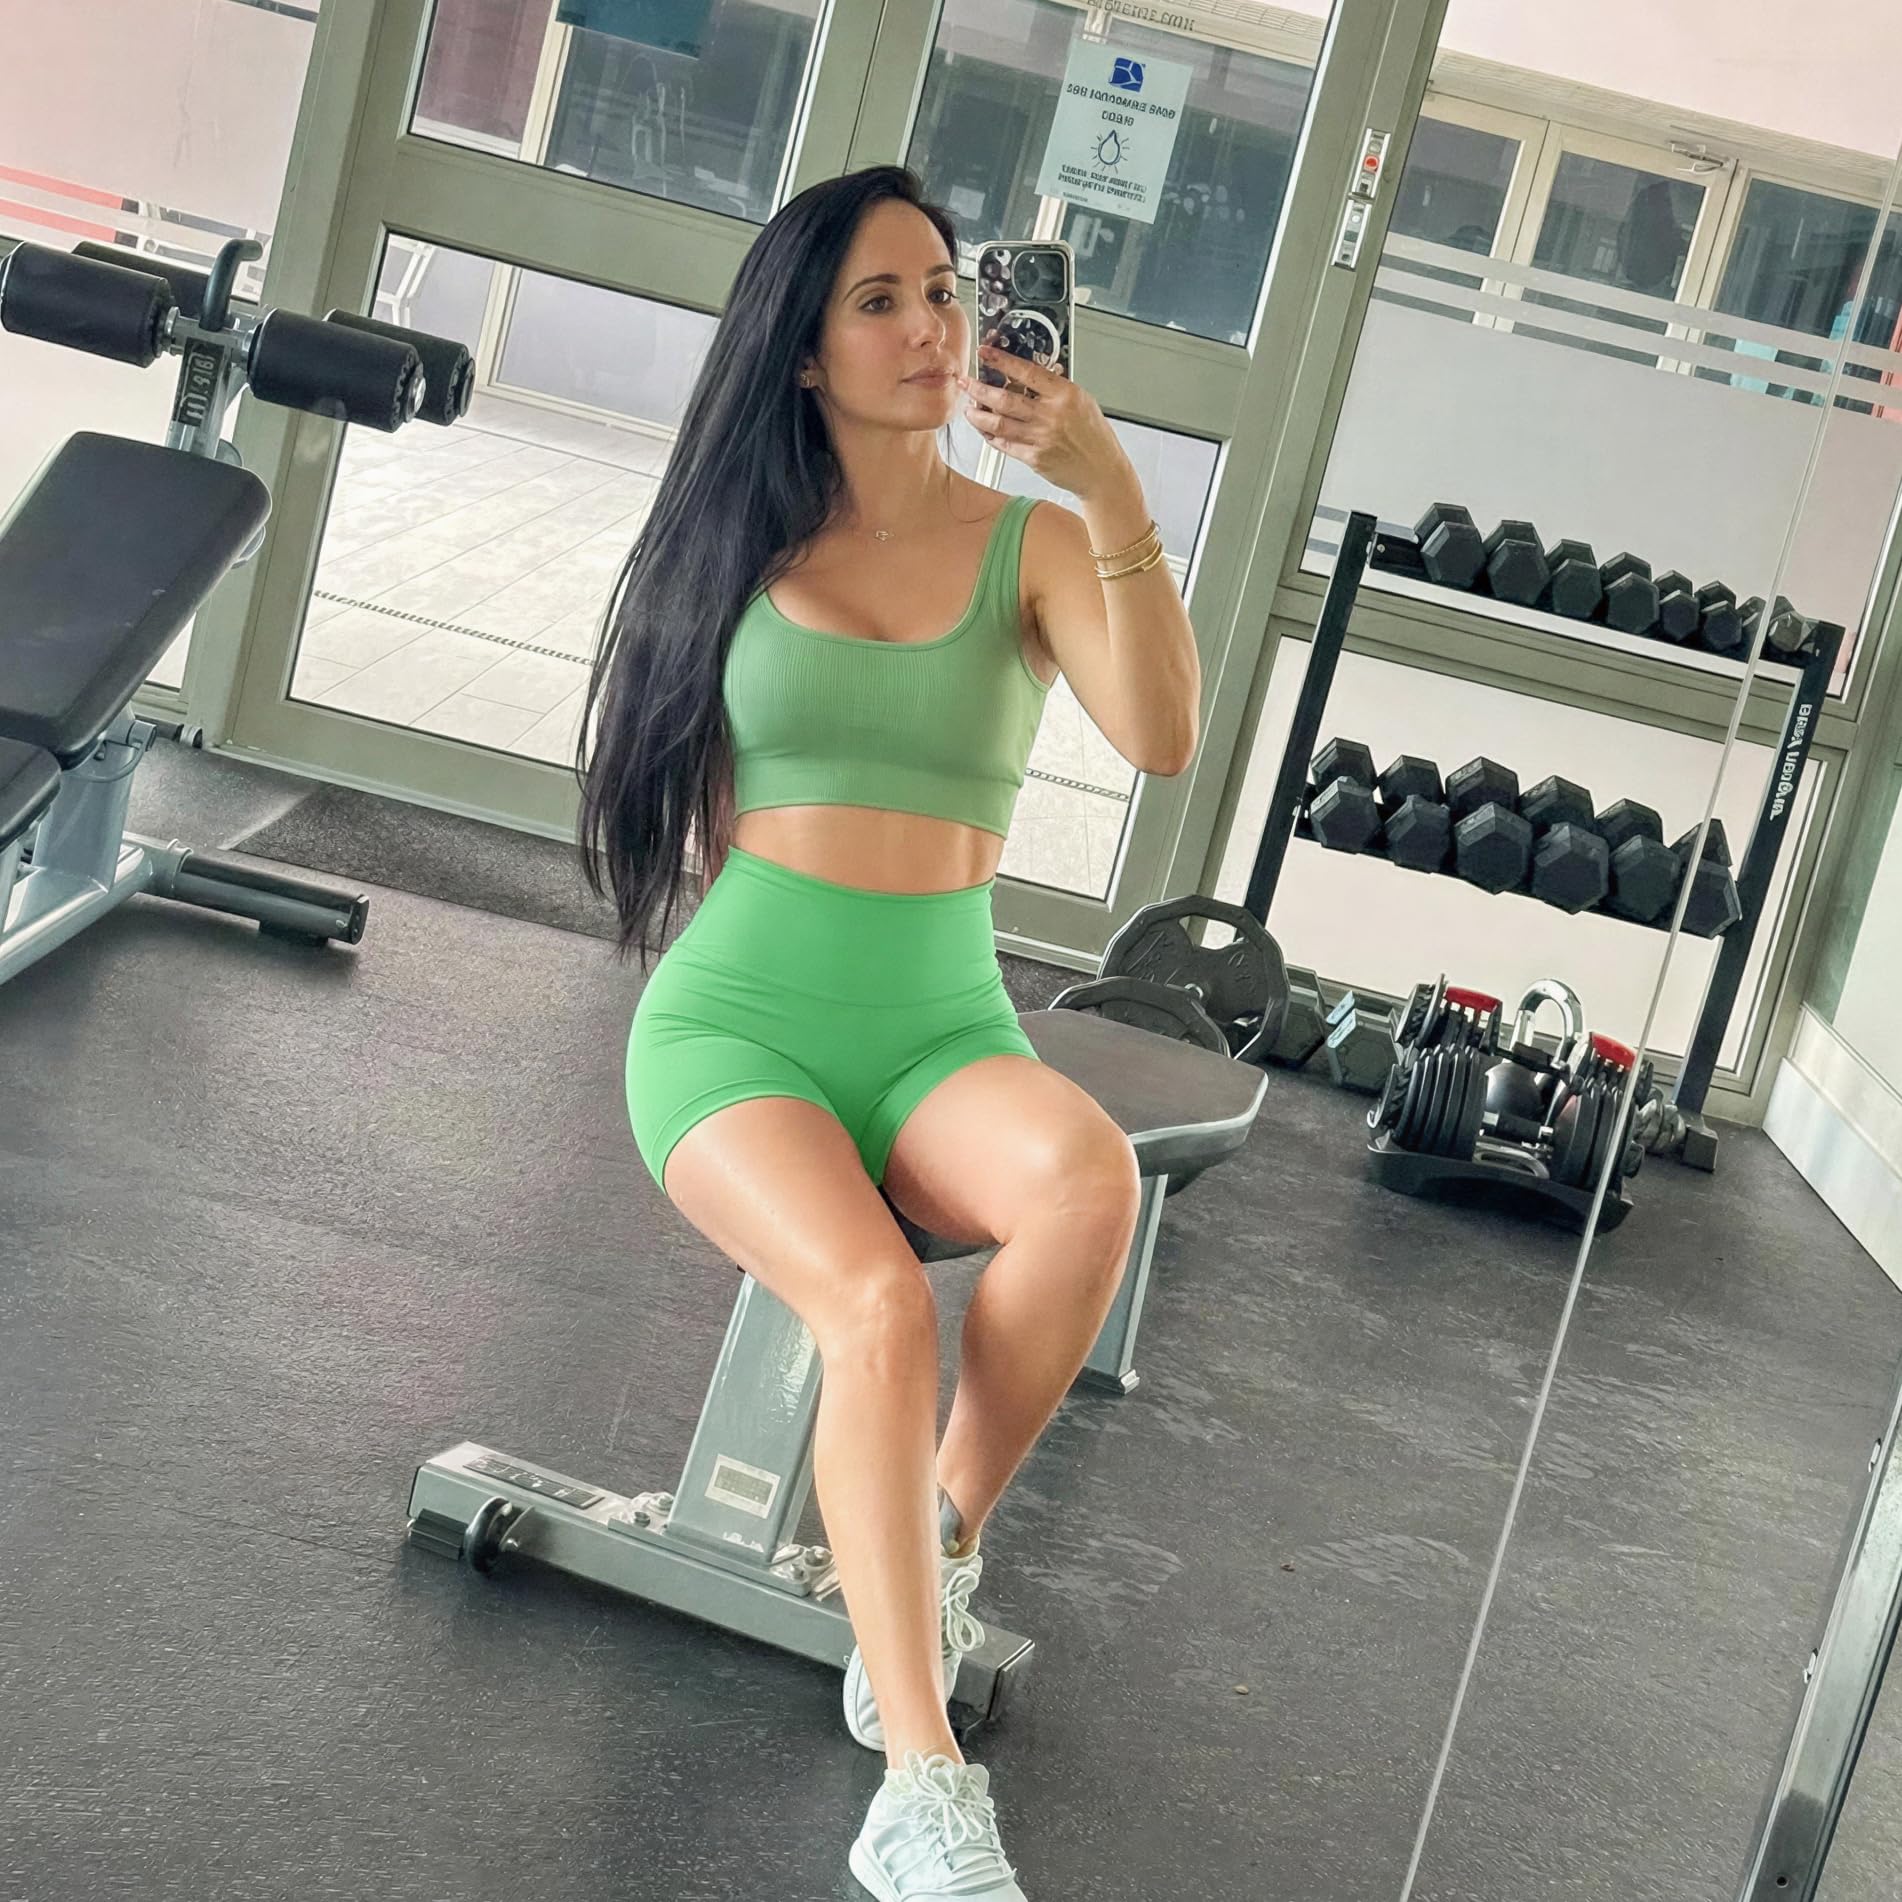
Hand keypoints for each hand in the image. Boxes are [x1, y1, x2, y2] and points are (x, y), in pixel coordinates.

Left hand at [959, 346, 1134, 502]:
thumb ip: (1056, 388)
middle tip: (966, 384)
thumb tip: (1030, 374)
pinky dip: (991, 435)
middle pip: (1004, 399)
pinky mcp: (1034, 458)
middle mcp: (1051, 416)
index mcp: (1064, 395)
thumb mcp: (1083, 402)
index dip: (1001, 361)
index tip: (985, 354)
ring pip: (999, 423)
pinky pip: (1005, 444)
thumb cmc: (1095, 437)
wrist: (1102, 472)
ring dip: (979, 415)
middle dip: (979, 389)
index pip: (1026, 372)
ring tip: (969, 409)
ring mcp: (1041, 438)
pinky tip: (984, 429)